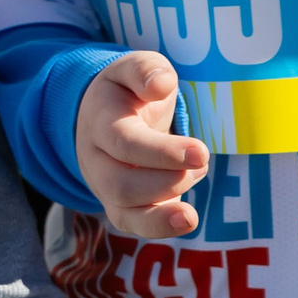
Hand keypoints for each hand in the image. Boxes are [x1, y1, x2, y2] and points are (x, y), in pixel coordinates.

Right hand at [74, 53, 207, 237]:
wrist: (103, 116)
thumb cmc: (127, 92)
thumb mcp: (133, 69)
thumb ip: (146, 70)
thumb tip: (161, 86)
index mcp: (100, 122)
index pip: (124, 142)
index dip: (162, 153)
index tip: (201, 153)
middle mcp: (96, 160)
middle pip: (120, 183)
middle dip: (165, 182)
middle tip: (201, 164)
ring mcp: (104, 186)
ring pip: (123, 211)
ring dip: (162, 212)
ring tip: (194, 193)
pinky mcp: (120, 206)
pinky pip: (132, 225)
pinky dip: (158, 228)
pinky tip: (186, 219)